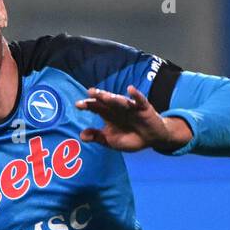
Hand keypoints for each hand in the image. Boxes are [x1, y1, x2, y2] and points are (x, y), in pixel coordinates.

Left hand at [76, 85, 191, 153]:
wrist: (151, 139)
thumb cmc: (129, 138)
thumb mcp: (110, 140)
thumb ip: (97, 137)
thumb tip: (81, 135)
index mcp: (108, 114)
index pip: (96, 107)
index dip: (87, 105)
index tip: (78, 104)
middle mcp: (117, 108)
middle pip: (106, 101)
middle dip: (98, 97)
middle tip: (89, 92)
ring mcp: (130, 107)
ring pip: (120, 101)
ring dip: (113, 98)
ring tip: (104, 95)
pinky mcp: (144, 108)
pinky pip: (140, 101)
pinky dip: (136, 95)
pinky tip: (130, 89)